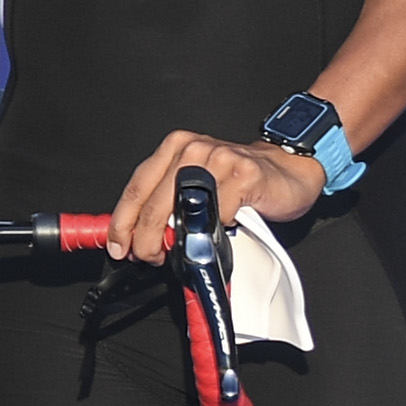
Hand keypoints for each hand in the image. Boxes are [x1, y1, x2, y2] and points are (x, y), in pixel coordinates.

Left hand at [103, 131, 317, 264]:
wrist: (288, 169)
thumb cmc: (238, 180)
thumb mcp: (194, 184)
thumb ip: (167, 202)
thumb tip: (138, 236)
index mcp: (174, 148)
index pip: (136, 188)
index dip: (122, 222)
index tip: (118, 245)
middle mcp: (192, 150)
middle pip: (153, 205)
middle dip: (144, 241)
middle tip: (146, 258)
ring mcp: (218, 160)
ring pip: (182, 213)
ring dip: (174, 242)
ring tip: (174, 252)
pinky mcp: (243, 175)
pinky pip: (218, 216)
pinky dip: (215, 232)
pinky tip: (219, 231)